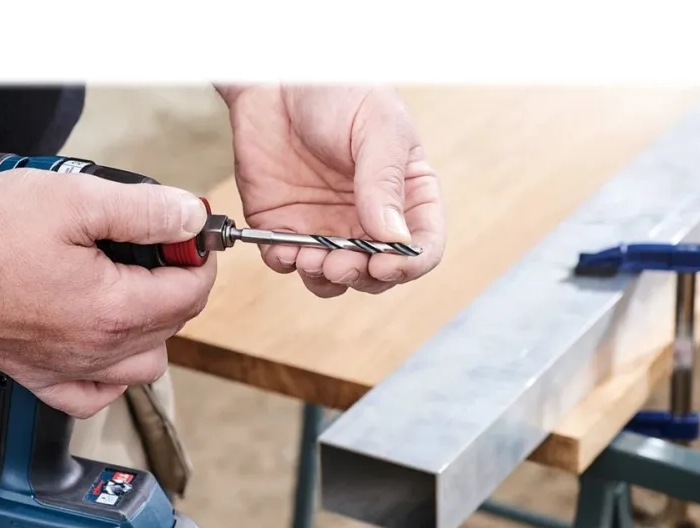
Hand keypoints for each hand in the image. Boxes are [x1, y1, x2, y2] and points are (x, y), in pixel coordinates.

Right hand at [0, 170, 212, 417]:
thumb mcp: (75, 199)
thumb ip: (144, 211)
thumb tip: (191, 218)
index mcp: (116, 309)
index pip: (192, 292)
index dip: (200, 259)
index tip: (189, 236)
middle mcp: (100, 350)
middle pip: (174, 326)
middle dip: (177, 285)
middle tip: (157, 249)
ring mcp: (71, 370)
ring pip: (146, 365)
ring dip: (153, 329)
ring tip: (133, 290)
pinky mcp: (42, 378)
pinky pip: (97, 396)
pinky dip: (112, 376)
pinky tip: (103, 343)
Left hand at [217, 85, 445, 296]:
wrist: (275, 78)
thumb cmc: (337, 90)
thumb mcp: (376, 126)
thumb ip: (384, 181)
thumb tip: (394, 237)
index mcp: (407, 195)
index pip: (423, 245)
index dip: (409, 264)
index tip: (386, 263)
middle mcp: (369, 219)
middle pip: (378, 273)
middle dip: (363, 276)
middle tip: (342, 262)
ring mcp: (327, 226)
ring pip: (334, 277)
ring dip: (326, 279)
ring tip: (312, 259)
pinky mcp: (285, 226)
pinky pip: (287, 261)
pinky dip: (287, 265)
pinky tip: (284, 250)